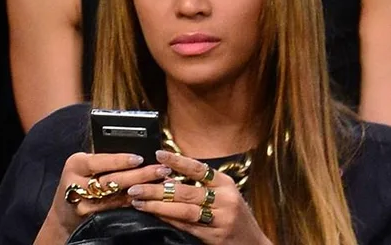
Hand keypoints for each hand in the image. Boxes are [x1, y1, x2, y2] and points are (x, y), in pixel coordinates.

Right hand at [36, 152, 171, 242]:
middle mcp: (76, 184)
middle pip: (111, 180)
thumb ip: (105, 159)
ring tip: (164, 183)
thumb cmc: (82, 179)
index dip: (120, 160)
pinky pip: (118, 210)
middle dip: (139, 175)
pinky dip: (137, 203)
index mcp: (76, 164)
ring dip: (143, 190)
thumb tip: (141, 149)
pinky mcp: (92, 219)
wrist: (65, 212)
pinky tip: (153, 197)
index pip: (99, 161)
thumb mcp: (86, 166)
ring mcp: (83, 204)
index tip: (139, 158)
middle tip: (161, 169)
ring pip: (117, 197)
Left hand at [127, 150, 271, 244]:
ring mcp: (220, 219)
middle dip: (157, 188)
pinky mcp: (214, 236)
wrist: (254, 244)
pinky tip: (154, 214)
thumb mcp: (225, 194)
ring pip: (184, 210)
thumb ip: (204, 184)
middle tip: (136, 185)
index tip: (158, 155)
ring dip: (158, 205)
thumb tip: (170, 174)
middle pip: (185, 191)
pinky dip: (168, 218)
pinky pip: (186, 226)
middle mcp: (224, 199)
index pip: (198, 168)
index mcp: (225, 184)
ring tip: (139, 201)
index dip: (178, 161)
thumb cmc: (235, 216)